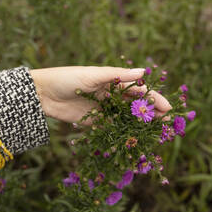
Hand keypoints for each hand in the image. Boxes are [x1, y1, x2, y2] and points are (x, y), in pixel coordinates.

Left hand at [29, 66, 171, 124]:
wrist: (42, 94)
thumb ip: (118, 75)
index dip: (155, 99)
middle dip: (152, 114)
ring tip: (155, 134)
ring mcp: (105, 110)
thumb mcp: (93, 75)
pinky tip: (133, 141)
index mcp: (114, 81)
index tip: (169, 109)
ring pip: (128, 118)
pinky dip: (123, 134)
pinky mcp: (95, 122)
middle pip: (137, 106)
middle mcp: (113, 96)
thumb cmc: (67, 78)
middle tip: (167, 124)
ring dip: (141, 125)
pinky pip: (113, 128)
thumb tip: (143, 71)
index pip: (140, 90)